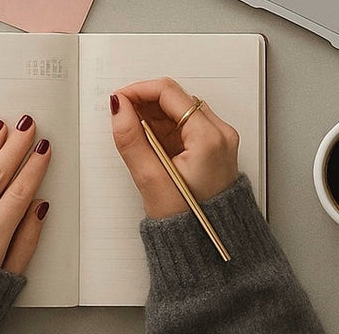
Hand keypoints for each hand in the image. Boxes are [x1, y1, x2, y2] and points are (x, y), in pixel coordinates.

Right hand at [110, 78, 239, 218]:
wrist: (208, 249)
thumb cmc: (187, 222)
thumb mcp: (151, 180)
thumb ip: (131, 140)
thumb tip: (118, 109)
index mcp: (209, 138)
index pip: (170, 93)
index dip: (139, 90)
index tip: (119, 99)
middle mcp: (220, 133)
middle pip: (177, 98)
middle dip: (146, 103)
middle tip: (121, 115)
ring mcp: (219, 140)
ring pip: (180, 110)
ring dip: (154, 115)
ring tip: (134, 133)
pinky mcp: (214, 147)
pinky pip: (185, 125)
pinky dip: (164, 128)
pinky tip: (149, 142)